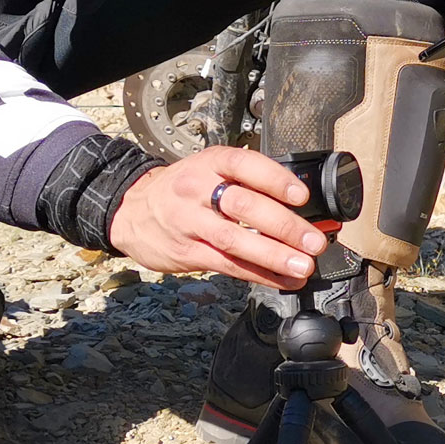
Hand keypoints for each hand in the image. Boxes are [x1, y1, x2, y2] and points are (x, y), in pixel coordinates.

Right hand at [107, 146, 326, 289]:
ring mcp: (189, 223)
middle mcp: (198, 190)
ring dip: (274, 256)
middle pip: (243, 206)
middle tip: (313, 240)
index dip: (275, 180)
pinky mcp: (187, 252)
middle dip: (284, 225)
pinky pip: (228, 265)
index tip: (301, 196)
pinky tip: (283, 279)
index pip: (245, 166)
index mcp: (210, 163)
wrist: (131, 209)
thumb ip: (247, 183)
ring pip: (235, 241)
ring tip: (303, 265)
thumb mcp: (209, 170)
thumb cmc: (182, 189)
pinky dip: (259, 274)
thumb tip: (299, 205)